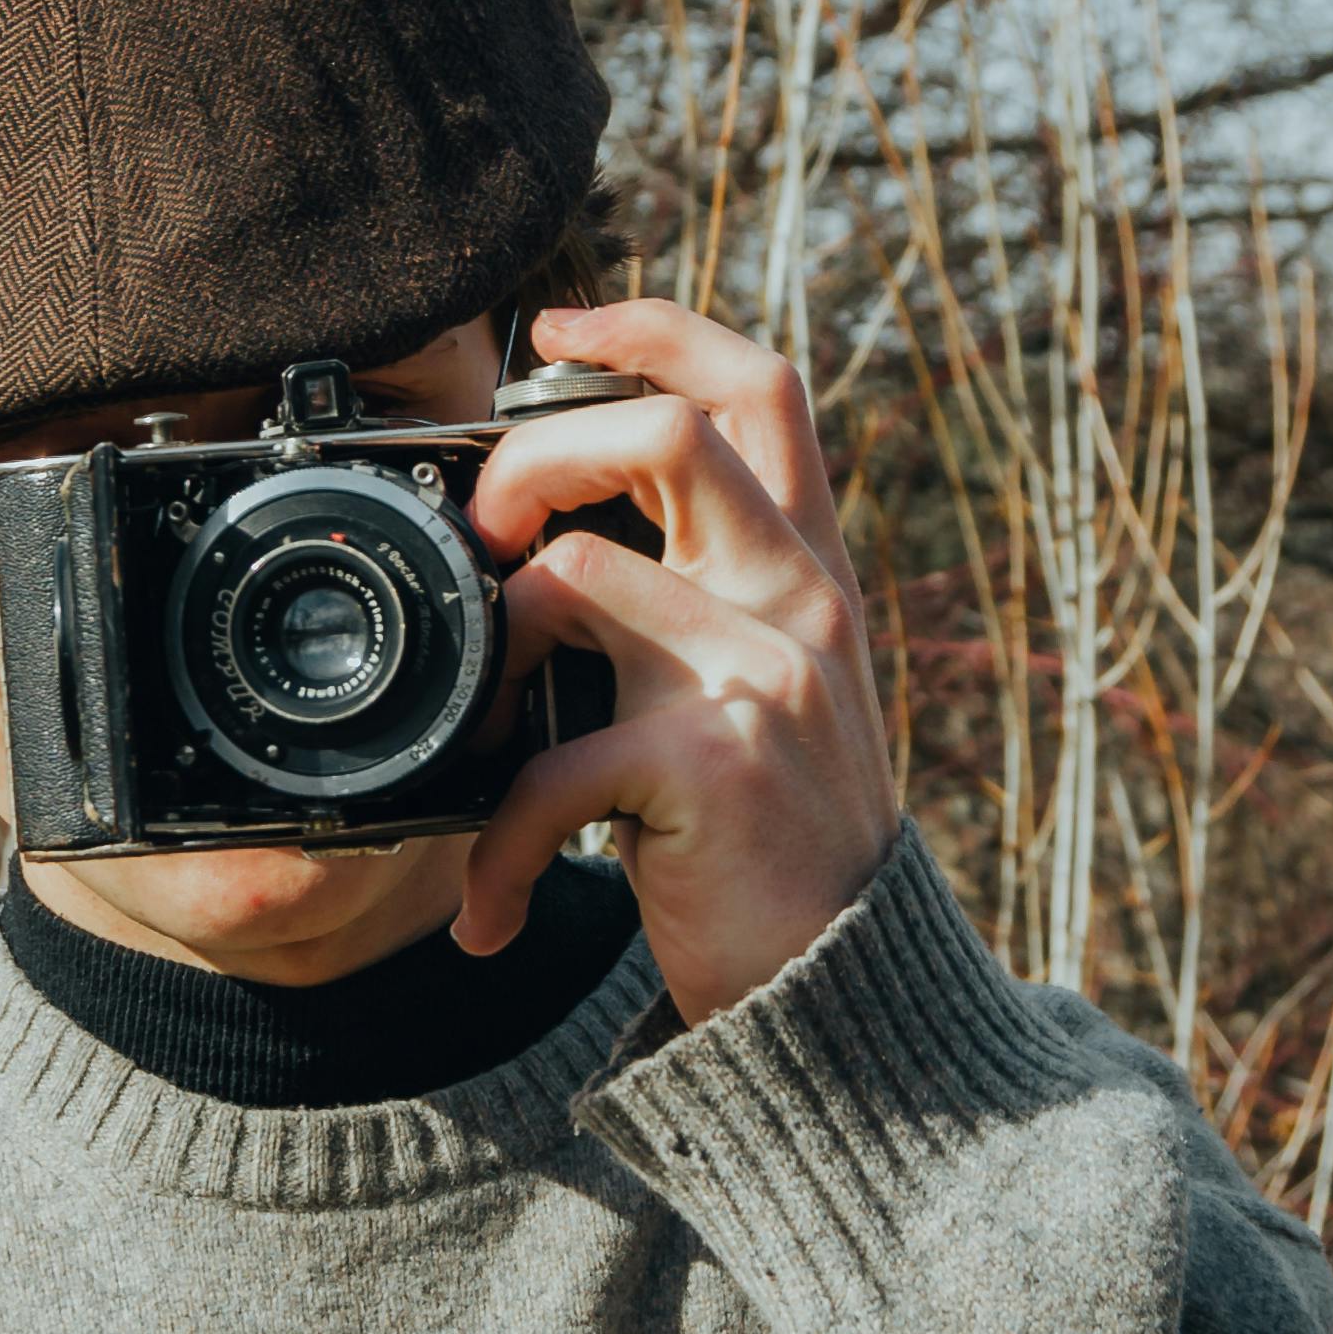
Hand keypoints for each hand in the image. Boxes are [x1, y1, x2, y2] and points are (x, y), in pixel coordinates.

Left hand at [452, 299, 902, 1030]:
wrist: (846, 1003)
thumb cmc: (777, 850)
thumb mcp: (769, 697)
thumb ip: (705, 605)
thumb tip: (562, 542)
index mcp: (810, 574)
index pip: (759, 390)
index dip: (658, 330)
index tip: (557, 330)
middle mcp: (800, 604)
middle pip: (668, 433)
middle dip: (538, 456)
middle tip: (487, 535)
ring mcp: (760, 676)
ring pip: (576, 574)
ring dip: (495, 658)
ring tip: (491, 744)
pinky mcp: (710, 763)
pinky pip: (545, 762)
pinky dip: (493, 849)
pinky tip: (487, 911)